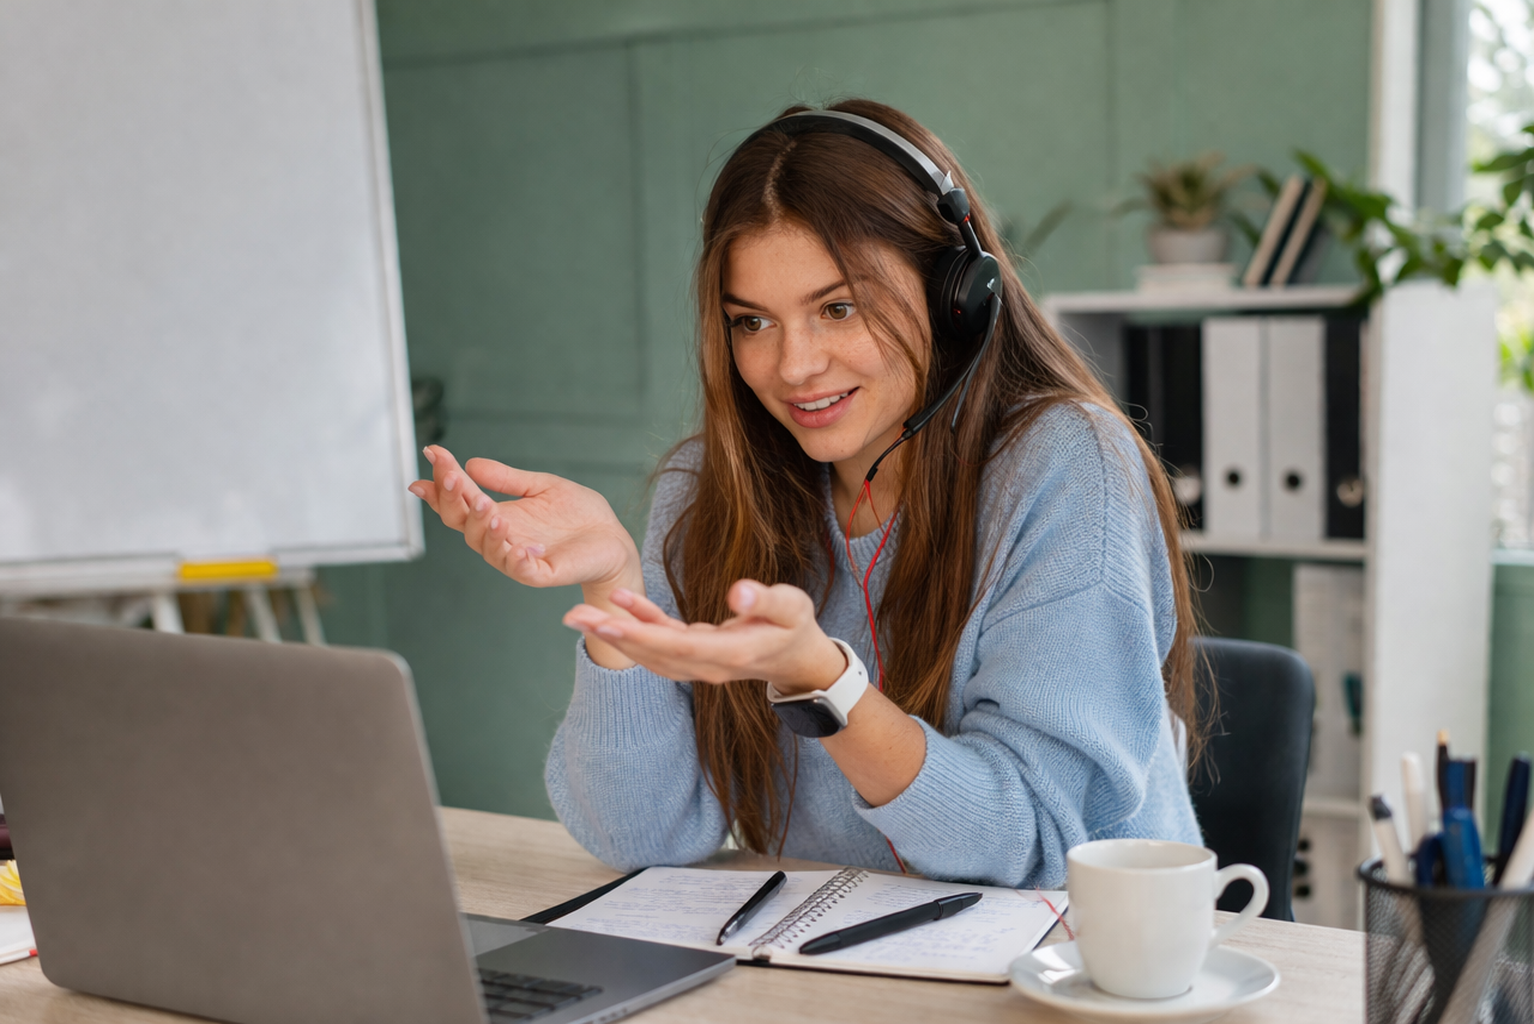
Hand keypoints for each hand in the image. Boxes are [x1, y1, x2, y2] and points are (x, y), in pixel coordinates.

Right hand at [408, 446, 640, 596]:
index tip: (432, 454)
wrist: (613, 538)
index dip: (442, 482)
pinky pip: (521, 571)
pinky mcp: (543, 573)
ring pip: (486, 547)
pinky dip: (515, 559)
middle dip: (452, 500)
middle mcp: (502, 538)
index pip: (460, 502)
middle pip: (462, 524)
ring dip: (482, 527)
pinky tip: (517, 546)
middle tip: (453, 477)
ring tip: (486, 506)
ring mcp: (519, 558)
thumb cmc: (578, 515)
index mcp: (499, 516)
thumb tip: (471, 463)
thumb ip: (508, 479)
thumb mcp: (541, 486)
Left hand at [561, 579, 846, 693]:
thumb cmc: (796, 626)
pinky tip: (620, 601)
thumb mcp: (792, 606)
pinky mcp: (694, 654)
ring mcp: (699, 664)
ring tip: (579, 615)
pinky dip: (638, 623)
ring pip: (650, 653)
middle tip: (574, 617)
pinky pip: (660, 642)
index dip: (643, 635)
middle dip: (613, 636)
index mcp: (732, 653)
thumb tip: (737, 592)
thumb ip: (765, 599)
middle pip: (654, 654)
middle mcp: (709, 666)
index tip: (609, 623)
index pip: (680, 647)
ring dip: (615, 634)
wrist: (798, 659)